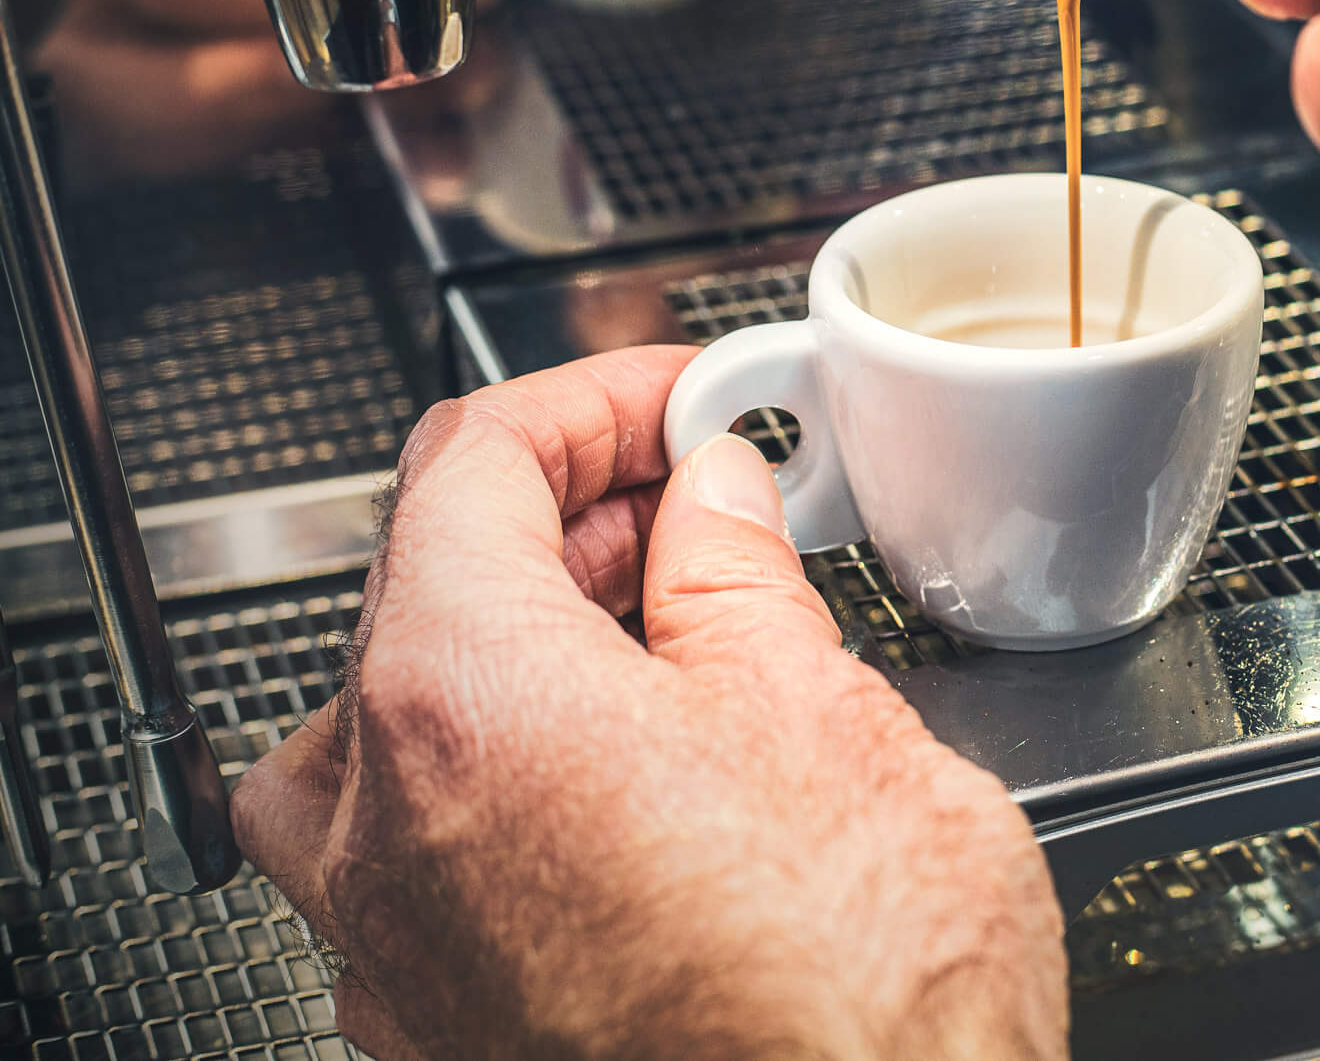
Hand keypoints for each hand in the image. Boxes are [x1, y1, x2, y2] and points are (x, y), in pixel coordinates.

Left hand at [231, 349, 1067, 1060]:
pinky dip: (499, 773)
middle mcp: (384, 826)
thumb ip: (735, 573)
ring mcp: (392, 944)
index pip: (474, 467)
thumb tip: (715, 501)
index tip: (671, 398)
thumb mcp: (826, 712)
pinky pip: (414, 853)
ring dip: (513, 639)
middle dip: (567, 513)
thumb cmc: (858, 999)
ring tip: (644, 621)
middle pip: (421, 587)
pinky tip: (615, 770)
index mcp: (465, 702)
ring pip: (387, 724)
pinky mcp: (434, 1028)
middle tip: (691, 493)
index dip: (591, 401)